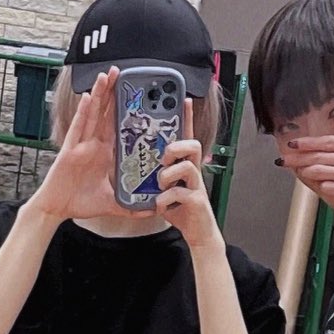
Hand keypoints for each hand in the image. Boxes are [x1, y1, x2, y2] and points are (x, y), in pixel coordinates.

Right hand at [30, 67, 147, 225]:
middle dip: (113, 93)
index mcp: (104, 153)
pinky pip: (78, 128)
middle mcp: (93, 145)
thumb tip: (151, 210)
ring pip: (92, 115)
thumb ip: (131, 205)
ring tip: (106, 75)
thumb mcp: (112, 202)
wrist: (57, 210)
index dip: (126, 110)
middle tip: (122, 72)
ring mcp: (81, 145)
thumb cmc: (80, 203)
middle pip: (105, 113)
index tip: (136, 95)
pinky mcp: (70, 150)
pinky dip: (82, 113)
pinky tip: (87, 97)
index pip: (118, 127)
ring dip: (99, 95)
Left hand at [156, 102, 219, 251]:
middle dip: (176, 146)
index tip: (185, 99)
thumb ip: (156, 175)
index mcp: (184, 166)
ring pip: (186, 167)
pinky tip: (162, 207)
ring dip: (168, 175)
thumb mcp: (165, 188)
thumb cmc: (181, 209)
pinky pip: (179, 193)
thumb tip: (135, 165)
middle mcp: (193, 173)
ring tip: (161, 186)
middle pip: (192, 145)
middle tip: (164, 157)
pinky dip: (165, 201)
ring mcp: (197, 186)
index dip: (187, 118)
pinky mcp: (196, 202)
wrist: (198, 233)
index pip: (187, 137)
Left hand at [282, 102, 333, 223]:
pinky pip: (332, 189)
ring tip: (297, 170)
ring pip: (322, 173)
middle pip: (319, 157)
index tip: (295, 142)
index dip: (308, 142)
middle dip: (298, 157)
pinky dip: (322, 187)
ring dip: (307, 171)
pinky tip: (317, 186)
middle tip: (284, 158)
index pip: (328, 141)